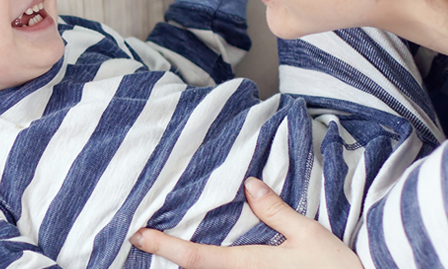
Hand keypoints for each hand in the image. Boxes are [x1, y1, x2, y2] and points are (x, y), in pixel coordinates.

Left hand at [129, 178, 359, 268]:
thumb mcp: (309, 235)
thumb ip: (276, 212)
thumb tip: (249, 186)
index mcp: (250, 267)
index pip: (196, 258)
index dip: (164, 246)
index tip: (138, 235)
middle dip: (171, 257)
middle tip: (146, 238)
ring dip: (193, 263)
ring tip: (169, 245)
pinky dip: (212, 267)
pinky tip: (210, 258)